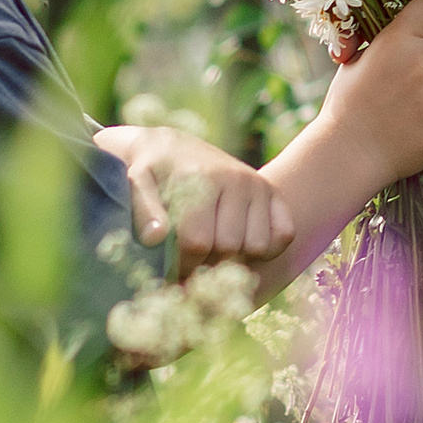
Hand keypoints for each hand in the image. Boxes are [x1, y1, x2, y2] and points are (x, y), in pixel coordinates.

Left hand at [96, 123, 295, 265]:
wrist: (172, 147)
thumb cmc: (152, 173)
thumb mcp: (138, 184)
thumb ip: (143, 210)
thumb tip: (155, 237)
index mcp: (201, 177)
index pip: (198, 242)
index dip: (183, 268)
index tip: (170, 275)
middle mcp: (235, 179)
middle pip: (229, 247)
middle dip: (207, 265)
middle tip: (191, 263)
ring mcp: (257, 185)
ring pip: (257, 246)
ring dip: (236, 259)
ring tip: (213, 253)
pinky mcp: (271, 192)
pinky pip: (284, 234)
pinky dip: (267, 249)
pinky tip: (242, 247)